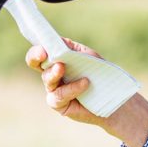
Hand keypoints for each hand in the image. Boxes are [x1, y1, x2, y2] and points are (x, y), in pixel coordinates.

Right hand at [25, 40, 147, 146]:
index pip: (39, 54)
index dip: (36, 51)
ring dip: (54, 73)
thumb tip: (58, 41)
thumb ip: (72, 48)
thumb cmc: (99, 73)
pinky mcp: (59, 104)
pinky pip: (59, 95)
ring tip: (62, 68)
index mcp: (56, 60)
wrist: (112, 96)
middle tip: (44, 54)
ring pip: (48, 80)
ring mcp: (54, 90)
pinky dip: (72, 88)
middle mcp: (51, 74)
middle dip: (36, 58)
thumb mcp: (87, 56)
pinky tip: (84, 83)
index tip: (41, 49)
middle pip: (36, 64)